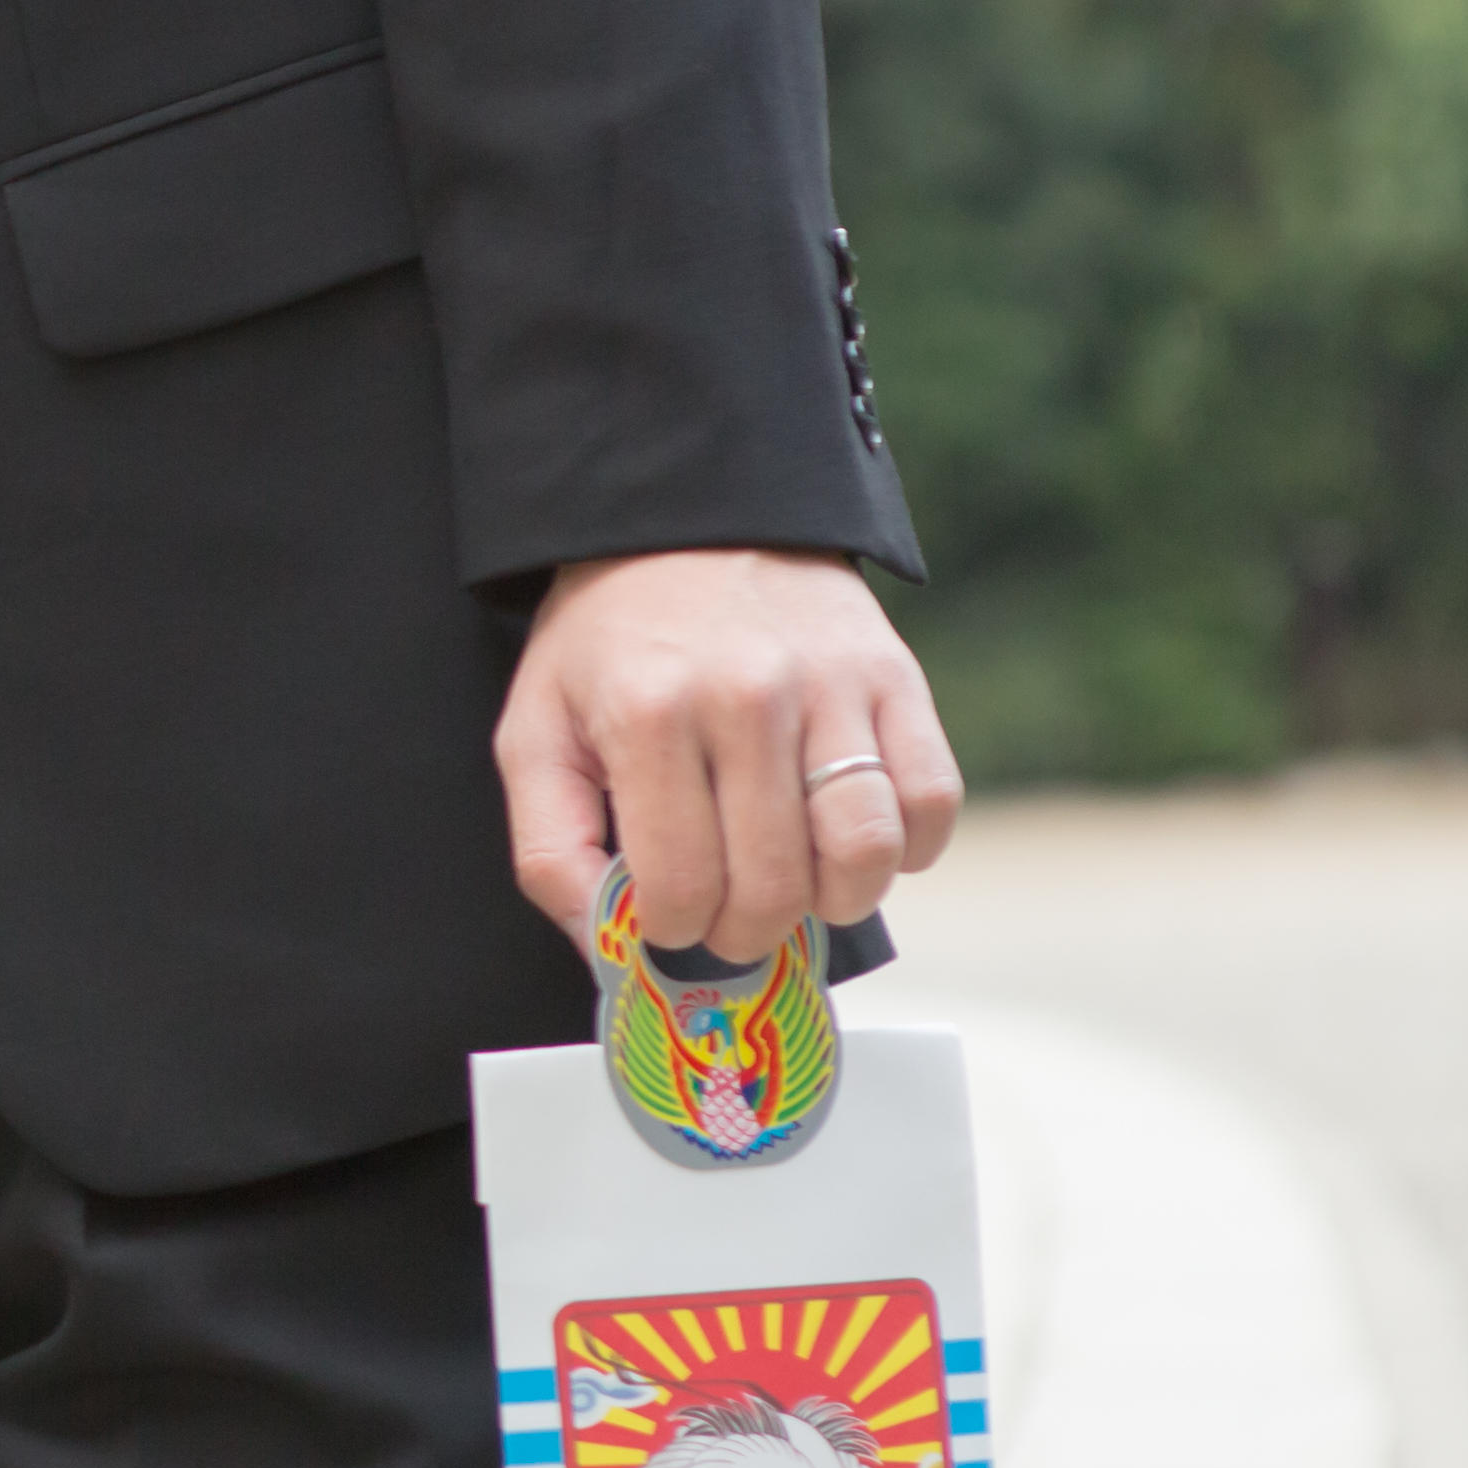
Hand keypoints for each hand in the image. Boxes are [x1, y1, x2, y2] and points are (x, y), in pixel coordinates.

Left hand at [497, 547, 964, 951]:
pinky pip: (931, 799)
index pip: (679, 884)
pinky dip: (908, 848)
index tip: (669, 925)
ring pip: (864, 850)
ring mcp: (831, 687)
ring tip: (800, 893)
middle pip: (774, 883)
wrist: (687, 520)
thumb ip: (551, 848)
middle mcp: (746, 699)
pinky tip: (858, 843)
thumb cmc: (606, 644)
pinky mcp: (894, 677)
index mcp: (647, 717)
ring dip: (836, 902)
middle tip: (731, 925)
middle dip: (749, 935)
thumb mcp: (536, 731)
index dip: (674, 933)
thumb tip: (601, 947)